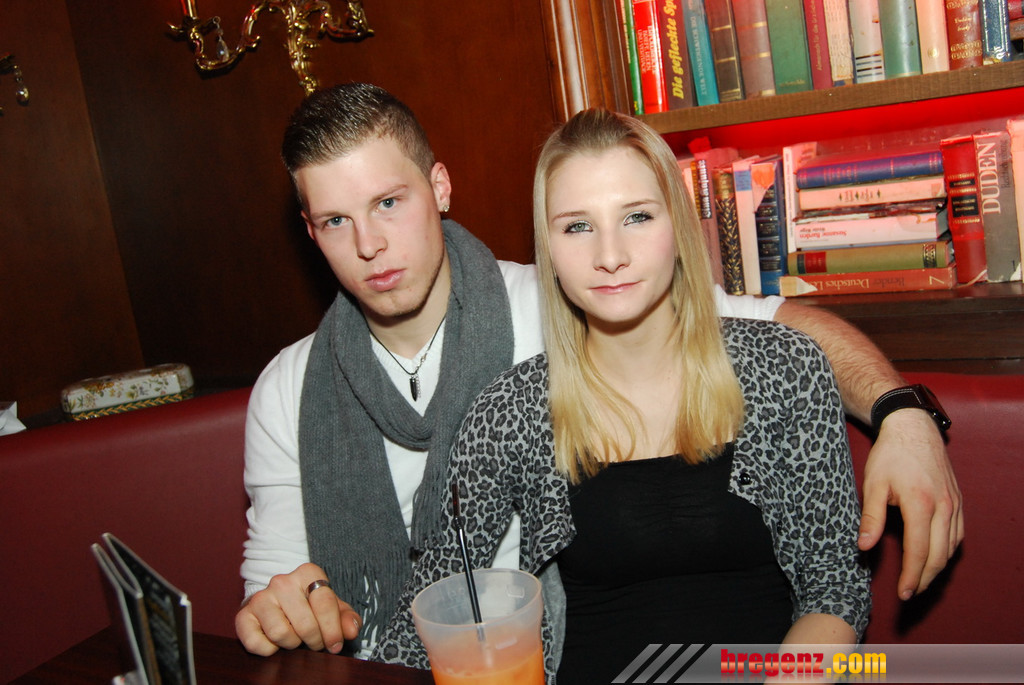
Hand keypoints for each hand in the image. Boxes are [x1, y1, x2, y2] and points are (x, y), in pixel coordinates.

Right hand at [235, 562, 361, 655]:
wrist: (276, 604)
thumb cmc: (308, 606)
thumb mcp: (332, 608)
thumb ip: (346, 618)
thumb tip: (351, 630)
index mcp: (307, 573)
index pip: (324, 603)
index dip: (333, 630)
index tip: (335, 644)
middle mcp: (282, 581)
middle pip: (305, 623)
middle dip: (314, 640)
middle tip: (316, 643)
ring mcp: (261, 597)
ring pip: (281, 633)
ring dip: (292, 644)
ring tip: (295, 638)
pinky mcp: (244, 615)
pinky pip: (256, 642)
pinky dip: (268, 650)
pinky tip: (275, 643)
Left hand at [857, 409, 963, 599]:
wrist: (913, 428)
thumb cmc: (890, 455)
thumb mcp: (873, 484)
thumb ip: (871, 517)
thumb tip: (864, 547)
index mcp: (920, 504)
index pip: (919, 552)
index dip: (911, 577)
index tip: (903, 594)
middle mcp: (943, 507)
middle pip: (939, 555)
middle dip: (926, 579)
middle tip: (910, 593)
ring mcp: (954, 504)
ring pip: (951, 547)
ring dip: (937, 567)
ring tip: (920, 579)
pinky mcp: (958, 501)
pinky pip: (958, 534)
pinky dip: (947, 550)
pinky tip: (935, 556)